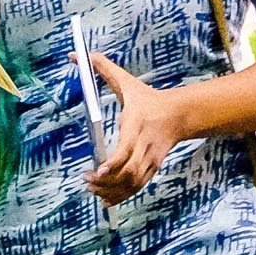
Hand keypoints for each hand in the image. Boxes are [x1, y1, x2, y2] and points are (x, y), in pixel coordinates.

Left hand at [85, 53, 190, 203]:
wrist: (179, 114)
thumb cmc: (147, 98)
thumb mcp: (127, 82)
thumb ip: (102, 68)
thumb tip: (76, 54)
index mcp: (138, 125)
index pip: (127, 149)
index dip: (114, 163)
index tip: (98, 170)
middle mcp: (146, 145)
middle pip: (129, 172)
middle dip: (107, 181)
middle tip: (87, 180)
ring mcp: (151, 160)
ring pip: (133, 183)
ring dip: (112, 191)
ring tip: (92, 189)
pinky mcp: (152, 168)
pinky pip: (137, 187)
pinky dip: (121, 196)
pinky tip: (105, 200)